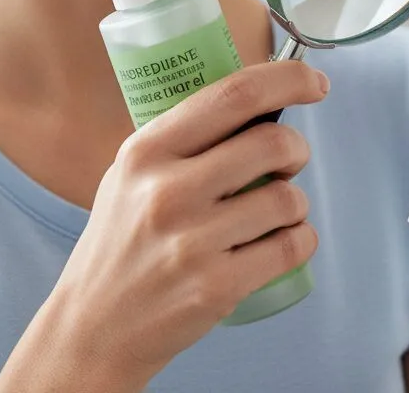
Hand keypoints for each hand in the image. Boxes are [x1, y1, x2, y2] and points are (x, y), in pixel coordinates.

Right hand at [47, 61, 327, 386]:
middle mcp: (168, 191)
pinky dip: (301, 239)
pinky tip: (282, 241)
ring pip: (287, 198)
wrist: (93, 327)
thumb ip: (185, 138)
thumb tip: (259, 102)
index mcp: (148, 150)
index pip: (233, 96)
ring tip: (275, 211)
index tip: (314, 82)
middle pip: (272, 144)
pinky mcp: (216, 287)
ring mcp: (193, 242)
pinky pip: (290, 247)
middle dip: (297, 148)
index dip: (286, 80)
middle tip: (290, 159)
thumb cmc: (121, 241)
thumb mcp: (132, 172)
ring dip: (297, 201)